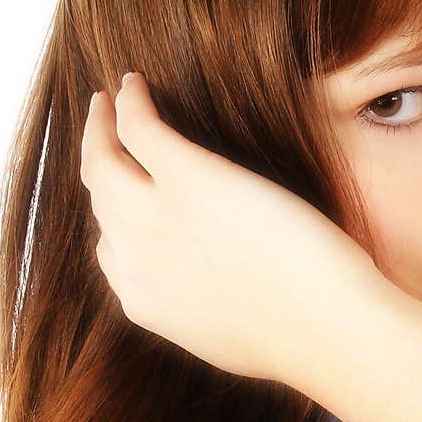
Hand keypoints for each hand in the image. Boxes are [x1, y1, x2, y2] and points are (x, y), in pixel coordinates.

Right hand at [80, 73, 380, 384]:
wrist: (324, 330)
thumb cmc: (306, 337)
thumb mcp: (237, 337)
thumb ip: (212, 311)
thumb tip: (230, 295)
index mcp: (148, 305)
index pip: (113, 255)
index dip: (117, 225)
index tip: (128, 203)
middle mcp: (136, 261)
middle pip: (100, 203)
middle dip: (97, 166)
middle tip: (102, 132)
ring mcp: (153, 218)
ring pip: (103, 161)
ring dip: (101, 126)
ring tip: (111, 102)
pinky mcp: (186, 178)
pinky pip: (138, 126)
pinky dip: (131, 101)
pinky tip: (135, 84)